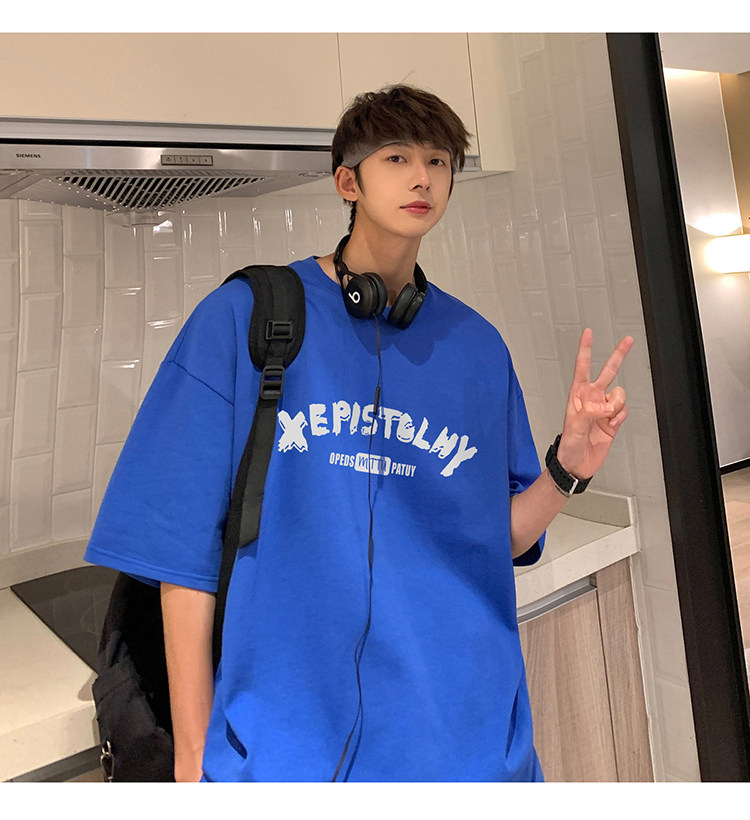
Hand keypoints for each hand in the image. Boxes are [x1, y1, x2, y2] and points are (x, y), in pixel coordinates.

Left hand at [556, 328, 633, 480]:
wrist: (577, 464)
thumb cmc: (569, 446)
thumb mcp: (574, 428)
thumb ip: (588, 414)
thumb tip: (603, 406)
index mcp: (578, 395)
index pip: (582, 367)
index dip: (586, 349)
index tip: (588, 334)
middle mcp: (593, 398)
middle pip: (608, 371)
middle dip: (618, 355)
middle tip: (628, 340)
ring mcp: (604, 408)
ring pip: (620, 394)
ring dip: (616, 405)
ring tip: (605, 418)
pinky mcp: (614, 419)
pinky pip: (624, 410)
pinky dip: (620, 417)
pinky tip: (611, 424)